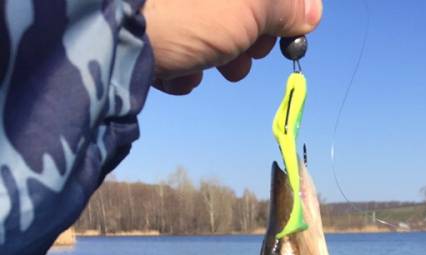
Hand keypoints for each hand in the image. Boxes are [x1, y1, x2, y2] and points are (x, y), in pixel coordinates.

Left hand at [143, 0, 322, 94]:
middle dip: (248, 36)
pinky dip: (183, 61)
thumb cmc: (185, 12)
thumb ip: (284, 7)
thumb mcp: (249, 7)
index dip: (284, 11)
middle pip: (241, 8)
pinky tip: (174, 68)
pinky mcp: (148, 29)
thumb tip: (311, 12)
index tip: (288, 35)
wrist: (107, 37)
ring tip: (207, 66)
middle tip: (245, 55)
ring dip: (217, 55)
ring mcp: (169, 10)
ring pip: (209, 28)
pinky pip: (178, 41)